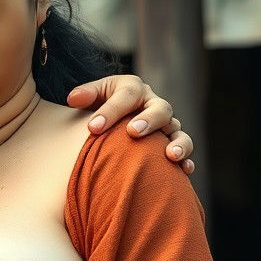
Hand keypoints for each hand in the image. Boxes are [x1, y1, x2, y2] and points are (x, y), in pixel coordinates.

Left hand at [67, 75, 194, 174]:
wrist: (115, 115)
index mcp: (133, 89)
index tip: (92, 128)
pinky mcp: (172, 142)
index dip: (110, 111)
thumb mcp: (92, 95)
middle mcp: (153, 104)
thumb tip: (73, 99)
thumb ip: (85, 95)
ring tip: (169, 156)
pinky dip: (186, 160)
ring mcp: (166, 125)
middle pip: (160, 109)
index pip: (125, 96)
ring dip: (177, 143)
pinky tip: (183, 171)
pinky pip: (185, 151)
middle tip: (132, 132)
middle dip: (148, 120)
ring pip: (178, 131)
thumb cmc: (100, 104)